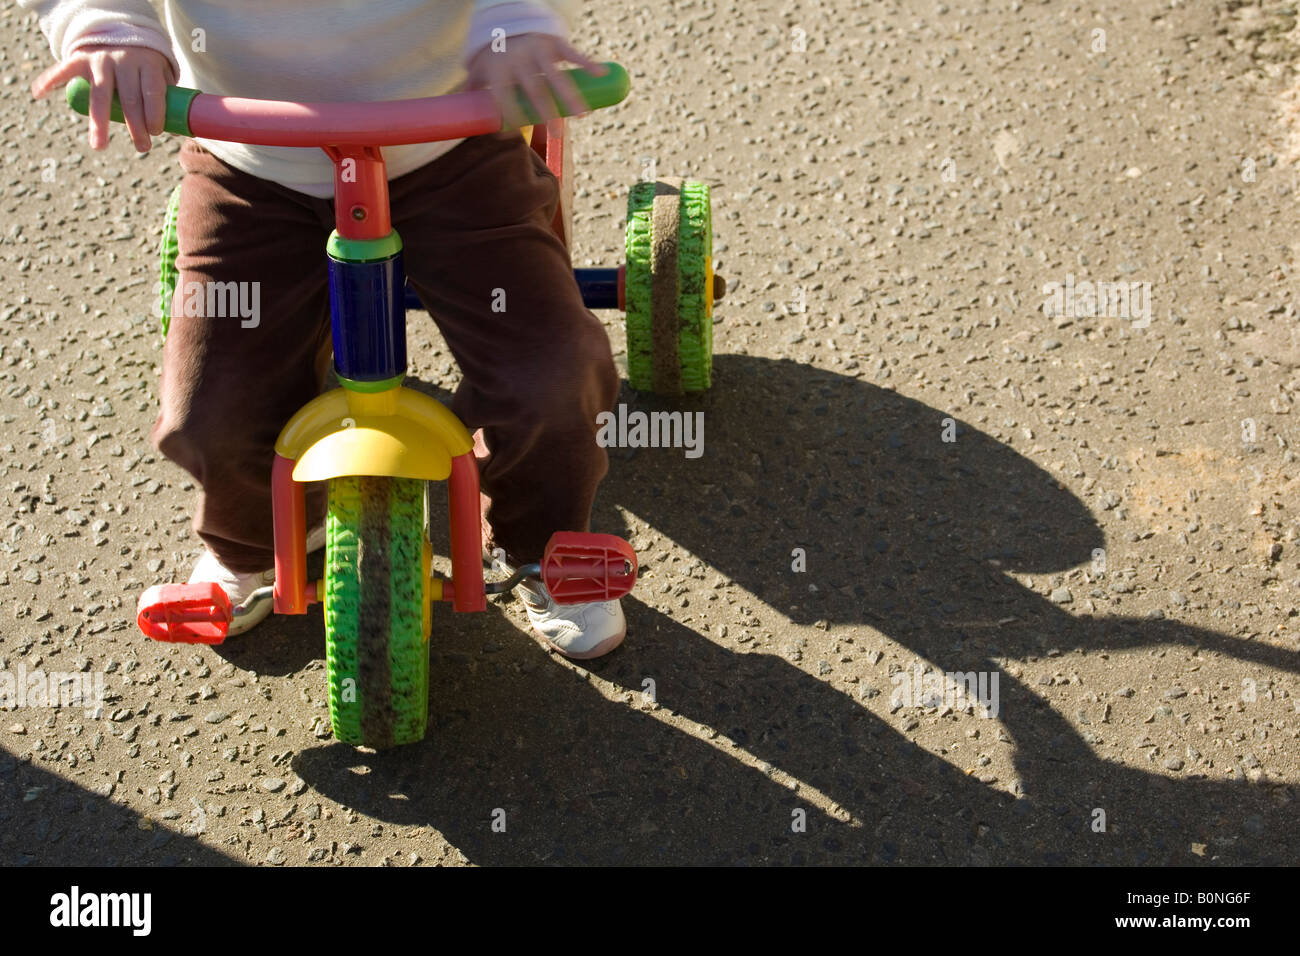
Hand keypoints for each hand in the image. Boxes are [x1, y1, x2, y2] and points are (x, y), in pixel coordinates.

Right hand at [31, 45, 176, 151]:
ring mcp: (100, 59)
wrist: (122, 36)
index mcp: (148, 65)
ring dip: (99, 122)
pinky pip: (64, 69)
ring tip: (99, 146)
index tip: (155, 132)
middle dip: (135, 126)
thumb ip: (167, 100)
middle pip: (129, 98)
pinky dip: (49, 79)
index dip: (154, 113)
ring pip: (100, 94)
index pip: (152, 92)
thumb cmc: (146, 68)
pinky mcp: (81, 58)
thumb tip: (177, 132)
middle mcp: (124, 61)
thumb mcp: (161, 76)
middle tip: (142, 147)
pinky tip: (39, 92)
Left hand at [465, 32, 606, 128]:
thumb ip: (473, 91)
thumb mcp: (479, 69)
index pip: (504, 97)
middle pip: (535, 89)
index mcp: (500, 69)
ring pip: (556, 75)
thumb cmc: (494, 53)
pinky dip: (588, 63)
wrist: (507, 18)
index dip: (508, 116)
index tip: (512, 137)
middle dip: (547, 112)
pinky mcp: (554, 41)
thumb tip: (460, 116)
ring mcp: (538, 49)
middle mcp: (519, 59)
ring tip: (583, 115)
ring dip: (571, 95)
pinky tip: (602, 73)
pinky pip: (572, 52)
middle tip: (557, 134)